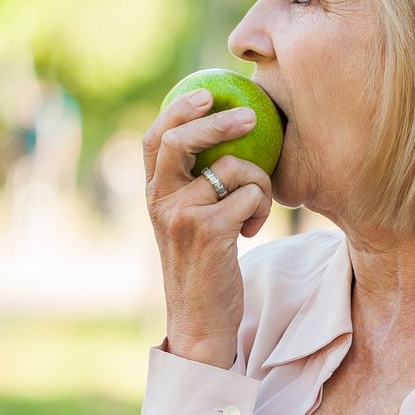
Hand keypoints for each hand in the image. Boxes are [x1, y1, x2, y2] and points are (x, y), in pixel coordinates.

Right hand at [142, 90, 274, 365]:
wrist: (201, 321)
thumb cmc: (204, 268)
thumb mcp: (190, 222)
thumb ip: (195, 186)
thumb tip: (227, 138)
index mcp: (153, 194)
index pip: (156, 138)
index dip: (179, 109)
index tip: (207, 92)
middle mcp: (160, 201)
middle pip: (182, 140)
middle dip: (218, 122)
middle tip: (251, 116)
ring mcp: (182, 216)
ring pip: (233, 169)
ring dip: (259, 183)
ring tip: (255, 210)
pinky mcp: (209, 232)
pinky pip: (251, 196)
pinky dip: (262, 209)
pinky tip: (253, 230)